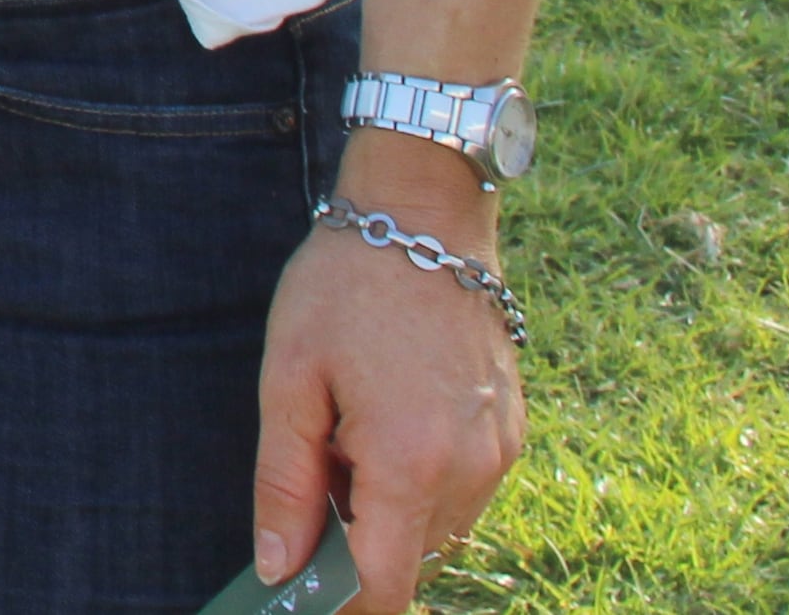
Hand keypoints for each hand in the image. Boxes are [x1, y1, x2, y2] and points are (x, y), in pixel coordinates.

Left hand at [252, 190, 523, 611]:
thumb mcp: (289, 379)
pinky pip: (462, 490)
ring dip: (388, 510)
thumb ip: (283, 483)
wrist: (426, 214)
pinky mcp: (512, 432)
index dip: (342, 603)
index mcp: (410, 462)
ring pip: (438, 528)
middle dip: (357, 543)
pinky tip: (385, 419)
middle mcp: (470, 469)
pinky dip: (419, 480)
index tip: (299, 591)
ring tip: (347, 429)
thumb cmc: (346, 286)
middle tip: (312, 471)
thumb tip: (277, 568)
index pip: (385, 585)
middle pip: (411, 559)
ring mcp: (500, 452)